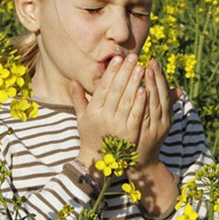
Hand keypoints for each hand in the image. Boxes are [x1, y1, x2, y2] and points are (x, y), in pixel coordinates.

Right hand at [71, 54, 147, 171]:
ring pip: (127, 100)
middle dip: (125, 72)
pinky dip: (140, 102)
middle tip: (134, 57)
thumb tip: (73, 81)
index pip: (103, 87)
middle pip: (116, 90)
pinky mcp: (129, 134)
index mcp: (93, 112)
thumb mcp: (82, 118)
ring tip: (142, 68)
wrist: (99, 162)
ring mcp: (117, 126)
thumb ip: (78, 99)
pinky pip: (135, 115)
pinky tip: (145, 89)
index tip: (117, 58)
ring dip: (134, 83)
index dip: (111, 72)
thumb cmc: (91, 136)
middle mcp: (104, 118)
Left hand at [132, 59, 181, 169]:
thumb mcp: (158, 120)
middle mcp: (163, 122)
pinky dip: (144, 104)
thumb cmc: (147, 137)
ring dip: (151, 86)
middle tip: (149, 62)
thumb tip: (178, 90)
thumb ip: (164, 104)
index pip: (164, 93)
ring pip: (154, 104)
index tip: (154, 62)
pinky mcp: (145, 135)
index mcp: (167, 116)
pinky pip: (145, 116)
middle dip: (155, 78)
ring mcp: (154, 129)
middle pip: (160, 96)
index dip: (160, 77)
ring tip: (144, 70)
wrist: (142, 164)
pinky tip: (141, 91)